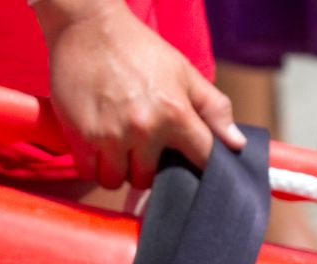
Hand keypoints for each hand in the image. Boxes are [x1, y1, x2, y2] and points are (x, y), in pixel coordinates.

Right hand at [36, 0, 245, 188]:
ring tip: (115, 147)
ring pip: (114, 180)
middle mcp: (144, 130)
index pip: (200, 158)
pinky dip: (93, 164)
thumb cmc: (138, 49)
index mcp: (175, 113)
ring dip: (116, 169)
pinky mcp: (81, 139)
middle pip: (146, 179)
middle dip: (143, 168)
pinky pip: (89, 172)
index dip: (197, 163)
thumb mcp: (183, 72)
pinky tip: (95, 144)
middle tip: (138, 148)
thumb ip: (213, 108)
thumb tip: (235, 142)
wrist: (90, 30)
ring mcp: (110, 137)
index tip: (188, 161)